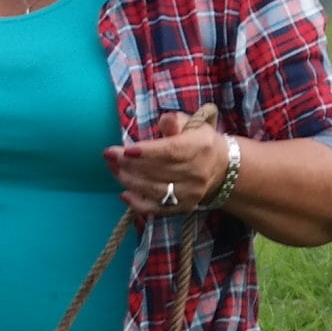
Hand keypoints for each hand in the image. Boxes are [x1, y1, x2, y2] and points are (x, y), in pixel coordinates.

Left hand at [105, 109, 228, 215]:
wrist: (221, 168)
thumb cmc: (198, 141)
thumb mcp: (192, 124)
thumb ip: (175, 121)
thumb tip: (165, 121)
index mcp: (199, 148)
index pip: (171, 152)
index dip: (146, 152)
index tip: (124, 150)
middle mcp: (197, 173)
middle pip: (159, 171)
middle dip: (130, 165)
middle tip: (110, 156)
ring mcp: (191, 194)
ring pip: (155, 191)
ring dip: (130, 181)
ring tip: (113, 169)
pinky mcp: (184, 208)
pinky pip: (158, 209)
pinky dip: (138, 204)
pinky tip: (124, 194)